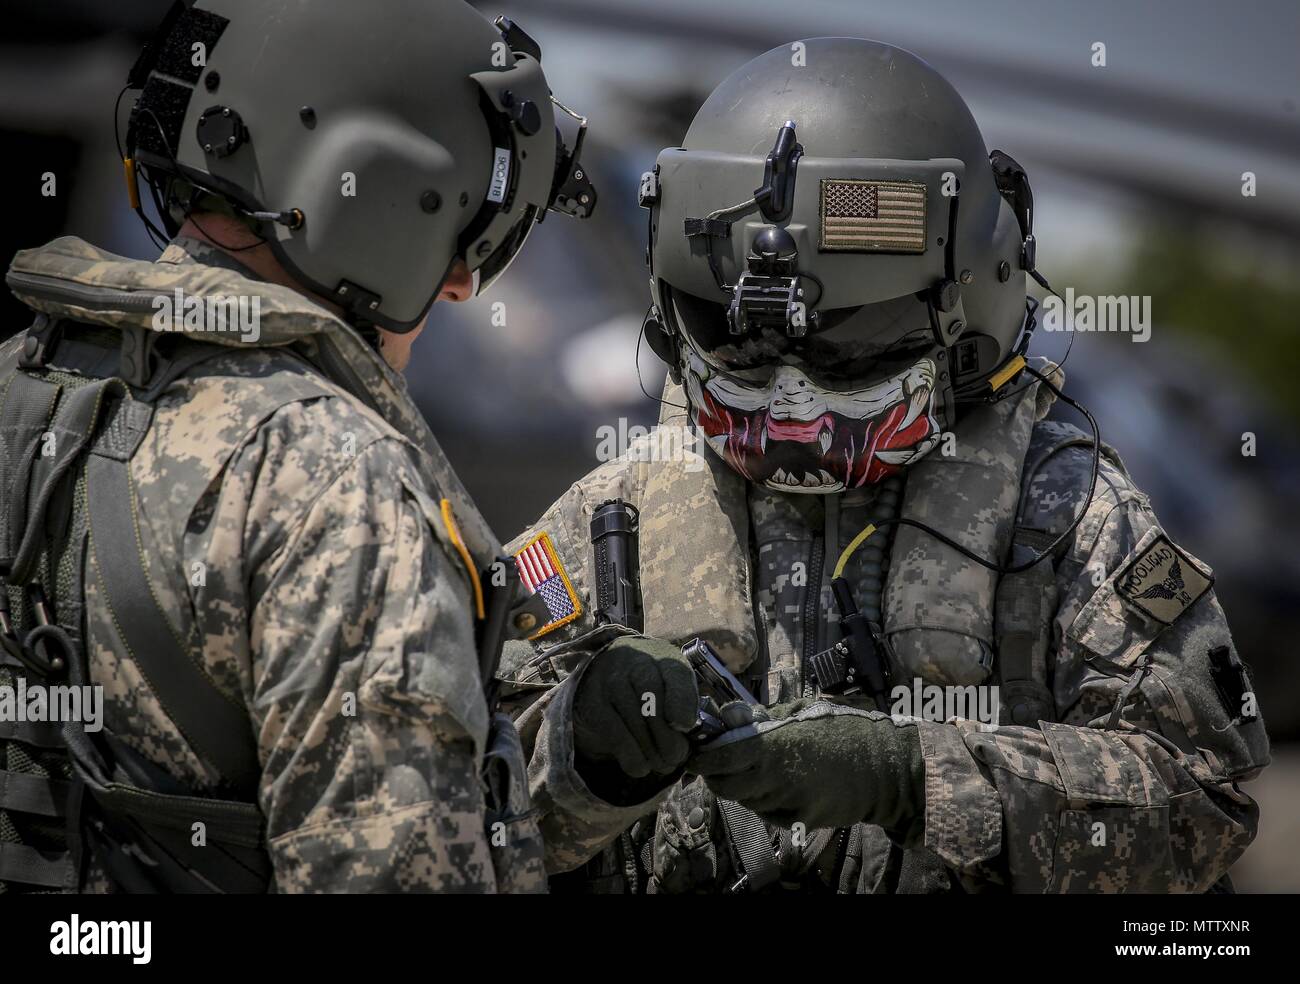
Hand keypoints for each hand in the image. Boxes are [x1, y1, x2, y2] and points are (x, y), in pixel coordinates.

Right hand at [573, 637, 698, 789]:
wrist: (601, 674)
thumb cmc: (647, 685)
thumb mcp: (670, 685)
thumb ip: (683, 703)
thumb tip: (684, 733)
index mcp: (662, 657)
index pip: (676, 674)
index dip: (682, 701)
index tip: (686, 726)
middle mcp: (634, 664)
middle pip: (654, 705)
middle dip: (669, 739)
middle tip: (675, 758)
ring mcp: (610, 682)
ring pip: (636, 724)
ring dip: (652, 753)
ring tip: (662, 765)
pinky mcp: (593, 704)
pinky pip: (616, 736)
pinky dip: (632, 758)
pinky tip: (641, 767)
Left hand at [688, 705, 923, 831]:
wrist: (885, 767)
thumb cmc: (843, 729)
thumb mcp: (801, 711)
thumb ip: (762, 718)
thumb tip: (726, 716)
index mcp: (777, 745)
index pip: (723, 757)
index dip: (704, 757)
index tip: (696, 751)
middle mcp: (778, 779)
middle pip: (726, 786)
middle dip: (715, 775)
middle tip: (713, 761)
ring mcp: (789, 804)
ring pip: (745, 801)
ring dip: (738, 786)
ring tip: (747, 768)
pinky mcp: (801, 821)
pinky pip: (767, 812)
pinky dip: (761, 800)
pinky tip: (772, 784)